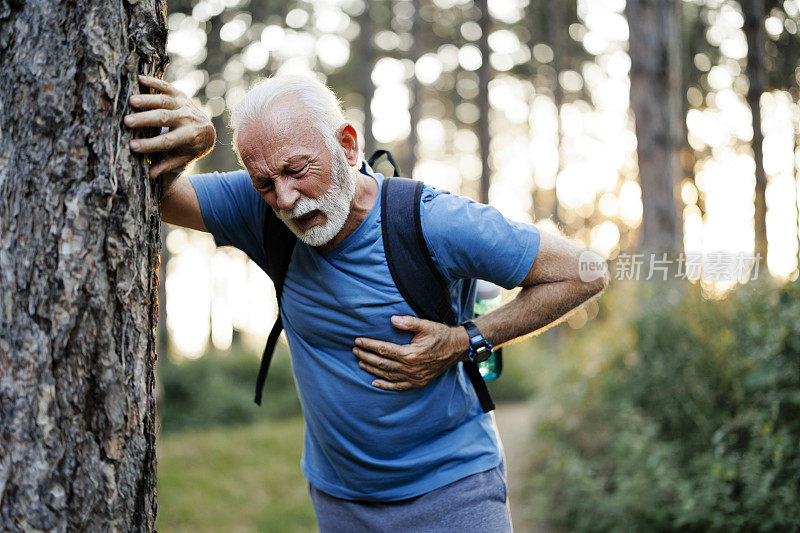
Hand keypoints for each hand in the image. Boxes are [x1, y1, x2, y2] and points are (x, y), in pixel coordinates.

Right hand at [125, 75, 215, 178]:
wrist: (207, 131)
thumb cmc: (190, 147)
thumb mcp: (183, 158)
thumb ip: (168, 164)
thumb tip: (151, 175)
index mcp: (189, 136)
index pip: (167, 141)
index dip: (150, 144)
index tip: (132, 146)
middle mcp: (187, 119)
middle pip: (164, 118)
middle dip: (145, 120)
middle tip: (127, 122)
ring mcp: (184, 105)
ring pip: (164, 101)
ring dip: (147, 100)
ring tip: (131, 101)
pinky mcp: (180, 95)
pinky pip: (167, 86)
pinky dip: (154, 82)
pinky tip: (139, 79)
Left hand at [353, 316, 469, 390]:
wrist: (457, 349)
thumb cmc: (440, 335)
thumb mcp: (426, 325)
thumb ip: (408, 322)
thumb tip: (392, 319)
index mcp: (410, 354)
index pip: (383, 349)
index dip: (369, 345)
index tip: (358, 341)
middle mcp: (410, 368)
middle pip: (382, 363)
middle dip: (366, 357)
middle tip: (354, 351)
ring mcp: (414, 377)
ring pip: (387, 375)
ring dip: (372, 369)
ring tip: (360, 363)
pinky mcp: (418, 382)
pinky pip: (398, 386)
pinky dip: (386, 385)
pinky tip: (375, 382)